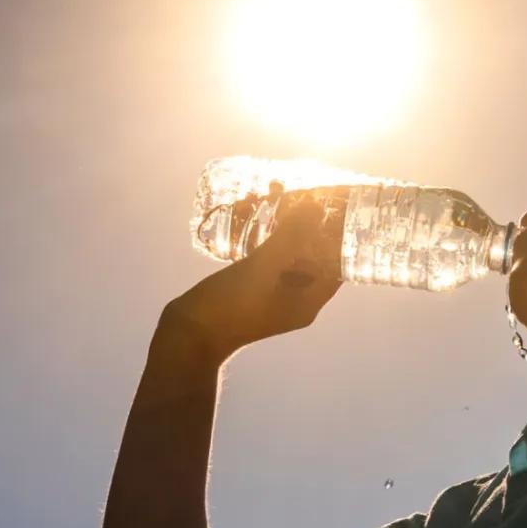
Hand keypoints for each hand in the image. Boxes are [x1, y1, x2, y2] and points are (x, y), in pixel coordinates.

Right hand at [162, 193, 342, 361]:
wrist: (186, 336)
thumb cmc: (229, 307)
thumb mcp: (262, 269)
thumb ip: (290, 239)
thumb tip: (317, 208)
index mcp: (309, 302)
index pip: (338, 265)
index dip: (340, 236)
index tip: (336, 205)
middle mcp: (297, 299)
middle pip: (314, 255)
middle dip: (309, 223)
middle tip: (303, 191)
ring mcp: (275, 295)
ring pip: (289, 253)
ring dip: (285, 225)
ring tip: (276, 191)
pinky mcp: (254, 288)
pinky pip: (268, 257)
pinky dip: (265, 236)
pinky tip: (253, 210)